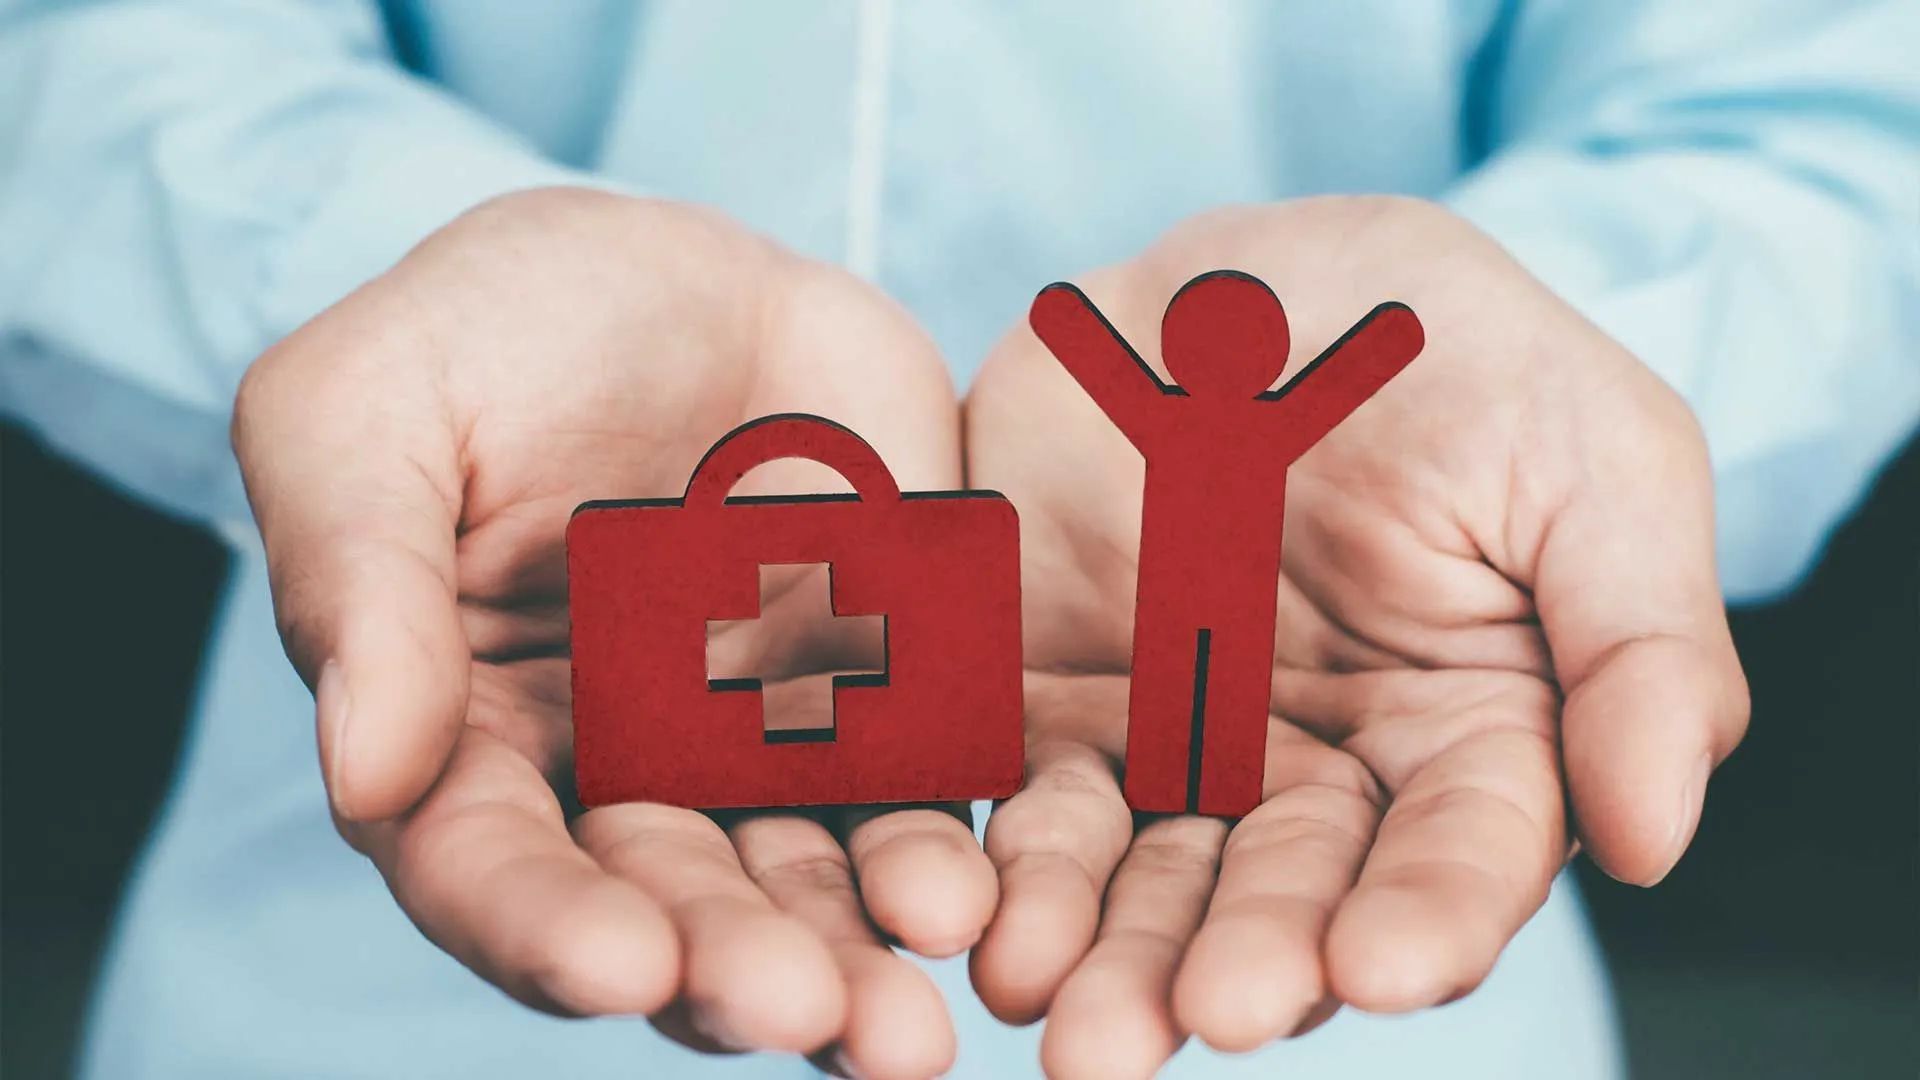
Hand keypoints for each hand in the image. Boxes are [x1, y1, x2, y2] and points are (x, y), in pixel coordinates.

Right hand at [233, 188, 986, 1078]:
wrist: (667, 260)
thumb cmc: (481, 330)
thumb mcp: (363, 412)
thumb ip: (356, 585)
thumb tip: (364, 780)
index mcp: (466, 733)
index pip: (487, 866)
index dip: (547, 927)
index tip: (621, 963)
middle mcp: (614, 770)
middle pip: (668, 905)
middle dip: (731, 968)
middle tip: (806, 1014)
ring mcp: (755, 740)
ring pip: (805, 882)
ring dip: (854, 960)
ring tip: (909, 1025)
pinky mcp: (877, 691)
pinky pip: (917, 788)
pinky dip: (944, 852)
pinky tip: (976, 896)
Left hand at [962, 197, 1748, 1076]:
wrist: (1245, 274)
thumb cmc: (1448, 348)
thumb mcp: (1592, 454)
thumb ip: (1637, 641)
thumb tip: (1650, 840)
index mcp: (1466, 730)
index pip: (1459, 853)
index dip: (1430, 916)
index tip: (1386, 965)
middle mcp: (1316, 770)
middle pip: (1285, 895)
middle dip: (1249, 963)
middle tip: (1210, 1016)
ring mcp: (1171, 744)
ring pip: (1140, 875)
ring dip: (1106, 956)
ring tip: (1066, 1020)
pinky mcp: (1047, 702)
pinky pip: (1014, 795)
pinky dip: (992, 862)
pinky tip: (969, 916)